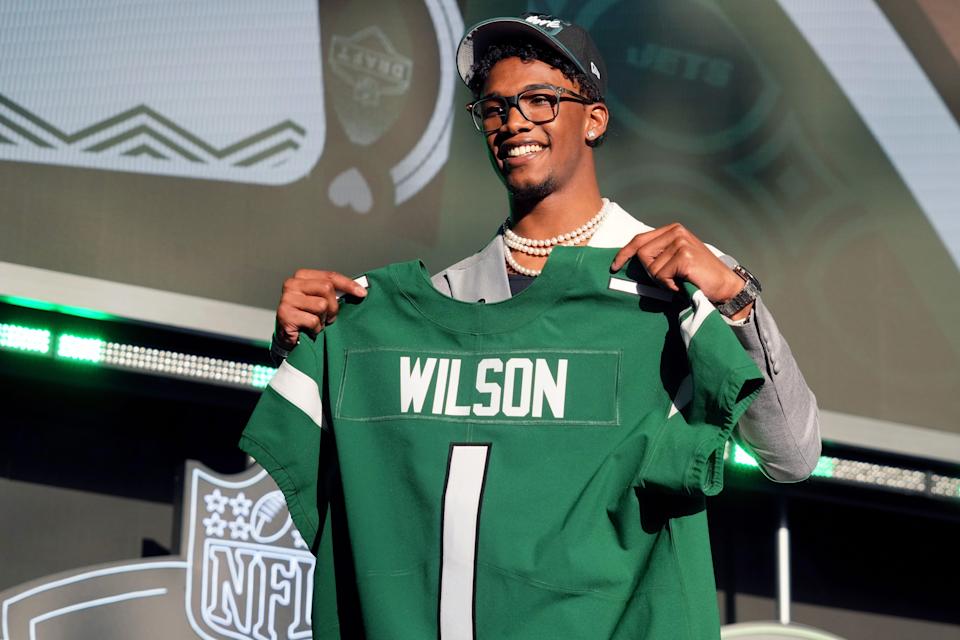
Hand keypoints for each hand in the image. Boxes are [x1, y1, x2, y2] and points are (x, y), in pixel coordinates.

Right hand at [275, 269, 367, 350]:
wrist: (287, 336)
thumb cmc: (307, 316)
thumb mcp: (321, 299)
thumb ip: (334, 292)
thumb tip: (360, 290)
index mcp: (302, 276)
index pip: (330, 276)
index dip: (348, 284)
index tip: (362, 293)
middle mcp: (292, 284)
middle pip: (326, 288)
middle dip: (333, 306)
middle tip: (329, 317)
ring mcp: (287, 298)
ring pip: (321, 305)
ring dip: (323, 319)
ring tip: (316, 323)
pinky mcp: (285, 314)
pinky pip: (313, 320)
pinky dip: (316, 328)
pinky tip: (309, 329)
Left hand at [610, 223, 747, 311]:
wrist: (724, 286)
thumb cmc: (697, 275)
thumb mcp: (675, 258)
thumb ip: (658, 253)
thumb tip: (628, 259)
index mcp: (673, 230)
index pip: (639, 239)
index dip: (624, 253)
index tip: (615, 266)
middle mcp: (676, 232)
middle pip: (641, 254)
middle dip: (650, 272)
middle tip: (669, 279)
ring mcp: (681, 242)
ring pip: (651, 268)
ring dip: (662, 281)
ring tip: (679, 281)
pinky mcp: (684, 256)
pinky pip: (660, 276)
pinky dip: (669, 285)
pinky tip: (683, 284)